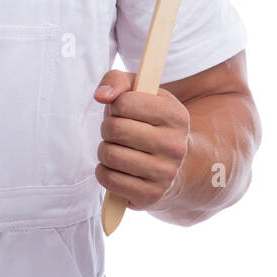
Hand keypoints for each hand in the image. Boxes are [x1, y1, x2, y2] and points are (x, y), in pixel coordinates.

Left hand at [92, 71, 190, 210]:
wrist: (175, 164)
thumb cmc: (148, 122)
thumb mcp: (140, 94)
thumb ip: (117, 81)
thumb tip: (101, 96)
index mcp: (176, 114)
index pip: (125, 102)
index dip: (116, 106)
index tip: (123, 111)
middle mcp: (175, 144)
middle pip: (115, 129)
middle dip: (107, 128)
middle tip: (115, 132)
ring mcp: (165, 172)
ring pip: (110, 155)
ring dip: (104, 151)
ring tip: (115, 149)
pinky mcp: (151, 195)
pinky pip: (109, 180)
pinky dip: (104, 172)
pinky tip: (115, 168)